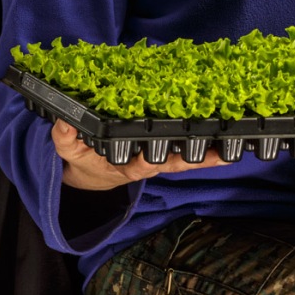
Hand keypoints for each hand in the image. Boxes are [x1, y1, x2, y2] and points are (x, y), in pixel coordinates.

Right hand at [52, 120, 228, 189]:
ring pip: (187, 160)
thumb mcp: (68, 151)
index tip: (156, 159)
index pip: (140, 164)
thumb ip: (65, 138)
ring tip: (231, 151)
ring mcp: (159, 160)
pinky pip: (189, 151)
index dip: (149, 161)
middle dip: (196, 160)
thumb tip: (63, 121)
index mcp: (124, 165)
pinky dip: (208, 148)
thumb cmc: (84, 159)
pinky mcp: (167, 152)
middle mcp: (147, 165)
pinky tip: (227, 140)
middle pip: (174, 165)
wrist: (93, 173)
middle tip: (220, 155)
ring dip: (209, 157)